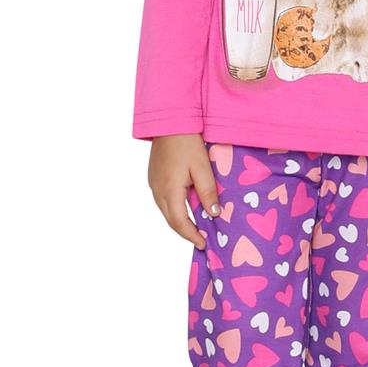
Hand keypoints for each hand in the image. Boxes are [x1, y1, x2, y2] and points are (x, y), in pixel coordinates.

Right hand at [148, 134, 220, 249]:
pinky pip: (164, 200)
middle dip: (186, 232)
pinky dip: (175, 209)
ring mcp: (153, 184)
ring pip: (166, 211)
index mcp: (169, 190)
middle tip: (201, 240)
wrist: (169, 122)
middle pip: (171, 220)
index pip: (180, 223)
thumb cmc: (187, 143)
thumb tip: (214, 214)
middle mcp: (157, 190)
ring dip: (180, 221)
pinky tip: (186, 208)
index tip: (203, 244)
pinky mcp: (154, 177)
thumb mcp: (202, 168)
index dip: (192, 236)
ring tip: (196, 227)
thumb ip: (208, 192)